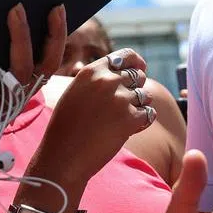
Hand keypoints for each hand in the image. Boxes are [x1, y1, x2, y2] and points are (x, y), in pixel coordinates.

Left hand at [0, 4, 65, 212]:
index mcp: (23, 89)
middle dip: (41, 30)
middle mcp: (20, 98)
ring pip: (19, 67)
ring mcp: (4, 106)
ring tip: (4, 10)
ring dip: (13, 36)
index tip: (57, 6)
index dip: (57, 34)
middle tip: (25, 3)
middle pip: (42, 62)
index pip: (49, 59)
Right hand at [33, 48, 157, 186]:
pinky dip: (142, 122)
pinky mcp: (130, 118)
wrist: (63, 157)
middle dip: (136, 89)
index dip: (136, 62)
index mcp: (92, 71)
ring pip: (145, 95)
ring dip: (138, 107)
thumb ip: (98, 79)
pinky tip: (128, 129)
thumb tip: (125, 68)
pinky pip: (149, 113)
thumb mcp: (76, 92)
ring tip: (119, 120)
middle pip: (139, 76)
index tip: (141, 68)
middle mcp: (107, 81)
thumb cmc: (67, 127)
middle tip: (122, 106)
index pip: (126, 56)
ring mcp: (120, 99)